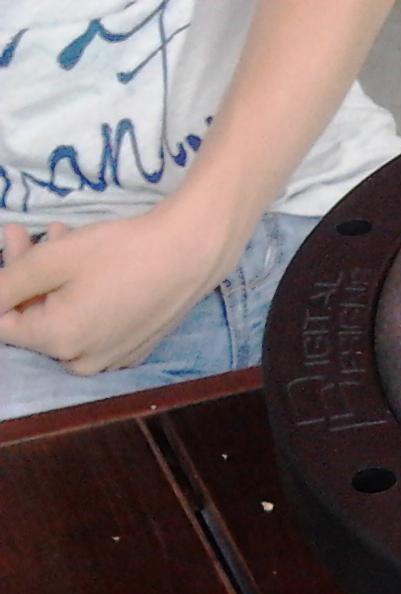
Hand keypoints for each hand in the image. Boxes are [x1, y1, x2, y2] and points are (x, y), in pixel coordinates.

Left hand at [0, 196, 248, 374]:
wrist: (190, 255)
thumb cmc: (120, 253)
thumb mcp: (51, 260)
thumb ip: (7, 283)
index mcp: (57, 341)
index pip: (2, 324)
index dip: (1, 286)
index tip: (13, 244)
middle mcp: (82, 361)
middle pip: (33, 323)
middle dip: (23, 279)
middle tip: (25, 232)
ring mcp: (111, 359)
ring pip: (62, 324)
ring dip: (51, 286)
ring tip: (59, 239)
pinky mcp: (132, 349)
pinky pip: (91, 330)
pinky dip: (81, 300)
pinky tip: (88, 269)